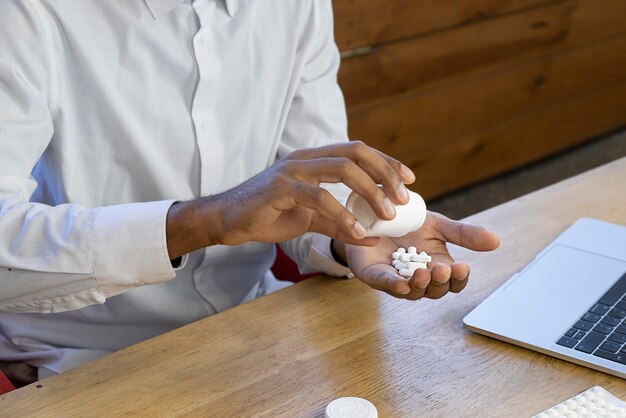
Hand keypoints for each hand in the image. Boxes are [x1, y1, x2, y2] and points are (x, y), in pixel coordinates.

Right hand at [166, 142, 414, 258]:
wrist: (227, 221)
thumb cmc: (267, 215)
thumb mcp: (310, 220)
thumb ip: (340, 225)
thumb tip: (372, 237)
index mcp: (314, 160)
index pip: (358, 151)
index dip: (386, 162)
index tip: (409, 180)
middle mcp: (305, 158)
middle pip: (356, 153)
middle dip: (385, 173)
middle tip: (402, 198)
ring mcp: (291, 170)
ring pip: (341, 169)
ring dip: (370, 191)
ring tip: (387, 215)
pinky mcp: (279, 188)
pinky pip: (319, 197)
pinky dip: (342, 214)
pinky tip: (357, 231)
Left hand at [341, 212, 499, 299]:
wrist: (374, 213)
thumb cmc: (408, 224)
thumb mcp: (439, 226)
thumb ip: (464, 234)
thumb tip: (496, 241)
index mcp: (437, 267)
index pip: (454, 282)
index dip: (459, 278)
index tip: (462, 267)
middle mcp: (418, 278)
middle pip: (435, 290)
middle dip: (440, 282)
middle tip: (442, 269)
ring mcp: (396, 279)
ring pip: (411, 292)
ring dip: (420, 285)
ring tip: (424, 272)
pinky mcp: (374, 275)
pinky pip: (384, 284)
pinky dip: (393, 285)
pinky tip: (400, 283)